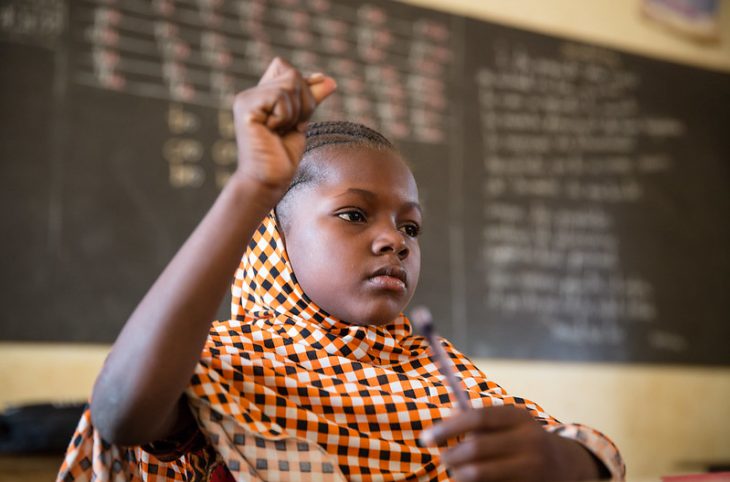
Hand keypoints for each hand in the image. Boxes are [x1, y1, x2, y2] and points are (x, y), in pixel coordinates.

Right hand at [232, 57, 336, 195]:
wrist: (269, 180)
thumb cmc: (283, 156)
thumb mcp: (302, 121)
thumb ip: (311, 99)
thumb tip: (330, 80)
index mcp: (261, 94)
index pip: (285, 67)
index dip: (300, 89)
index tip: (295, 118)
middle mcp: (250, 93)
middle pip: (292, 75)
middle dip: (302, 104)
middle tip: (287, 128)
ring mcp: (246, 99)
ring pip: (289, 85)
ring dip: (294, 113)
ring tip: (279, 132)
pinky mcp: (246, 108)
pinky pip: (281, 97)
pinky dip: (286, 117)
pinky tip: (272, 132)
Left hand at [421, 405, 601, 481]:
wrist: (567, 466)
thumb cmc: (523, 440)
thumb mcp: (510, 423)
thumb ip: (480, 420)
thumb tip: (445, 419)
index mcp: (520, 418)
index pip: (477, 418)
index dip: (448, 428)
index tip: (427, 438)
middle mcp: (529, 442)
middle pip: (476, 448)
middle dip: (451, 456)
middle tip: (443, 459)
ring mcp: (532, 469)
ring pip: (479, 474)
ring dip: (458, 475)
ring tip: (455, 473)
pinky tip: (469, 481)